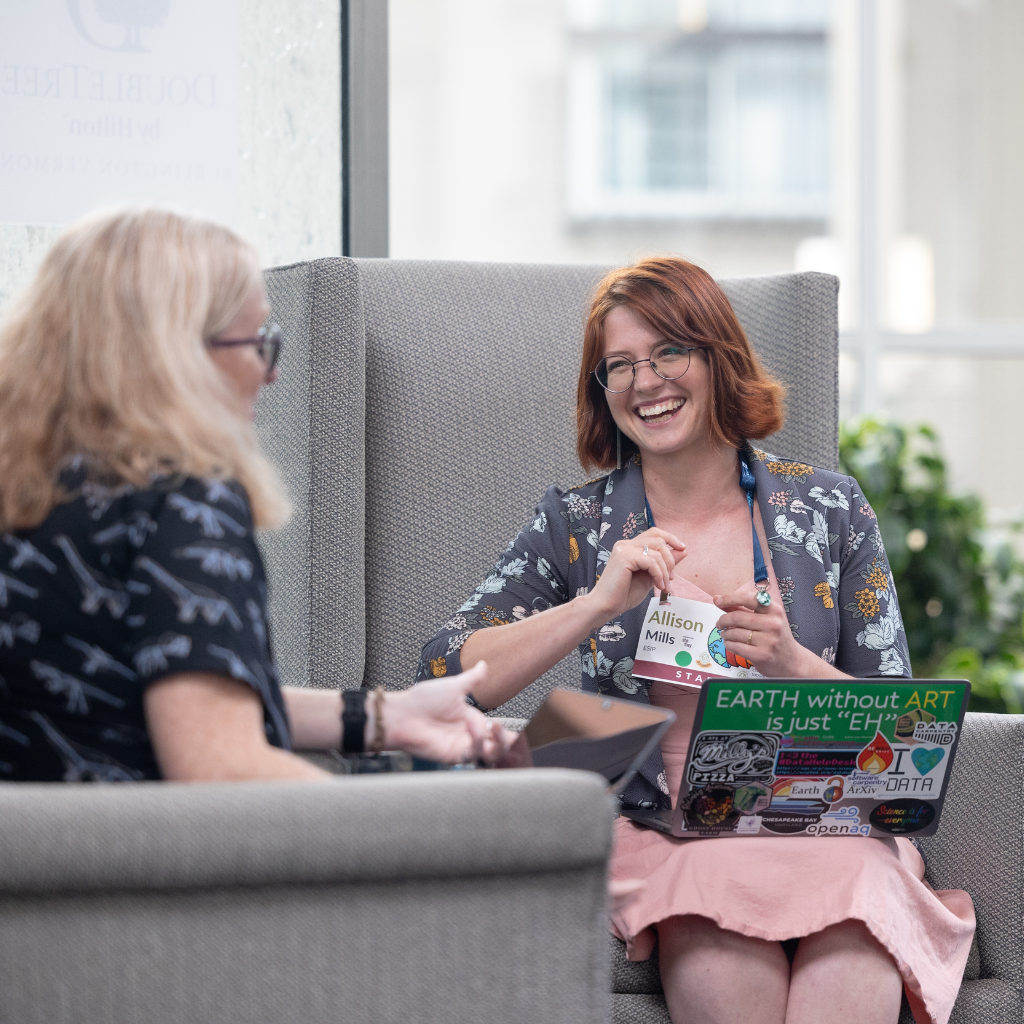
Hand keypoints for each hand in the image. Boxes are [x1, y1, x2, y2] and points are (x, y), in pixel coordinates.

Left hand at [381, 662, 516, 764]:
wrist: (403, 714)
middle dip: (504, 740)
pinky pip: (472, 756)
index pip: (495, 730)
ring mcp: (462, 747)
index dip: (506, 731)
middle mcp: (469, 736)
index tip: (516, 727)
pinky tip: (471, 730)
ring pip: (488, 755)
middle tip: (499, 727)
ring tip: (491, 727)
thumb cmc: (424, 700)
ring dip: (495, 743)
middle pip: (496, 746)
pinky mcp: (453, 756)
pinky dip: (477, 744)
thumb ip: (472, 679)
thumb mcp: (453, 686)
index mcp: (471, 720)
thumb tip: (484, 664)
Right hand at [587, 528, 685, 619]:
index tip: (683, 549)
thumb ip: (664, 564)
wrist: (605, 607)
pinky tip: (658, 586)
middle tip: (672, 579)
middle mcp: (625, 544)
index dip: (671, 538)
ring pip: (657, 551)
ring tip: (665, 586)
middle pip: (658, 539)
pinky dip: (659, 574)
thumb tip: (683, 551)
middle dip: (671, 559)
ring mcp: (623, 549)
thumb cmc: (624, 595)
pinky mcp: (624, 557)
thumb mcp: (650, 577)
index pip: (654, 533)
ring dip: (666, 570)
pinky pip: (651, 561)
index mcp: (629, 547)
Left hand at [713, 580, 806, 677]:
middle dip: (723, 620)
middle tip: (719, 623)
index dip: (730, 598)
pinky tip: (730, 644)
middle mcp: (773, 623)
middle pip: (737, 617)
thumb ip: (742, 608)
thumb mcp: (765, 618)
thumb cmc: (775, 636)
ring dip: (725, 634)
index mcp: (774, 610)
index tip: (718, 601)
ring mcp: (768, 640)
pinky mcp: (762, 655)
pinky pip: (735, 646)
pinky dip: (728, 644)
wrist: (792, 661)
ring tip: (725, 634)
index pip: (748, 598)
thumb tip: (717, 599)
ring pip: (734, 633)